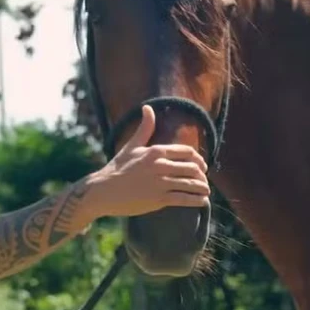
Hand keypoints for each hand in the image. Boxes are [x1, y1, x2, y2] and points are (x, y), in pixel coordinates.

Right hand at [85, 104, 210, 217]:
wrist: (103, 191)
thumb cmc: (117, 168)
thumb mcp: (131, 146)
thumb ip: (144, 128)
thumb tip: (147, 107)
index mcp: (156, 151)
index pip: (187, 152)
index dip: (199, 159)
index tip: (202, 166)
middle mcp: (160, 165)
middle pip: (192, 168)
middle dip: (202, 175)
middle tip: (205, 181)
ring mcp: (160, 183)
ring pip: (190, 184)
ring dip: (203, 188)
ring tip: (206, 192)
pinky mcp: (159, 199)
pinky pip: (184, 199)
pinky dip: (196, 200)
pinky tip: (202, 202)